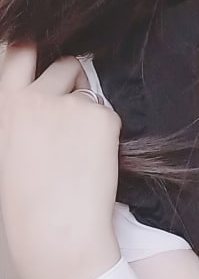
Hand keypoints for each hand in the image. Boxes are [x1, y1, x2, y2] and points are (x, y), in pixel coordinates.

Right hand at [0, 43, 121, 278]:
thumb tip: (45, 86)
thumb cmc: (30, 197)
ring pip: (88, 86)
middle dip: (71, 81)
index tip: (45, 55)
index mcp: (7, 102)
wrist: (56, 229)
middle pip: (63, 64)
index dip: (36, 49)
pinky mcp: (102, 116)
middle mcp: (34, 95)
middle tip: (71, 120)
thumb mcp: (10, 143)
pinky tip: (94, 158)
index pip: (21, 51)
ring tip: (80, 145)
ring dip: (89, 102)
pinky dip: (107, 130)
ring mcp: (69, 103)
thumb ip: (22, 110)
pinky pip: (109, 112)